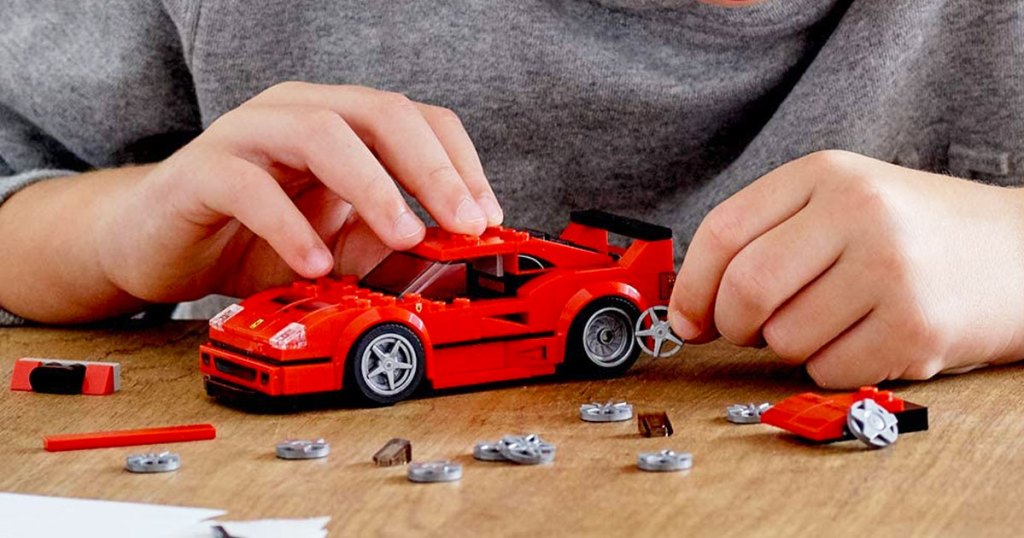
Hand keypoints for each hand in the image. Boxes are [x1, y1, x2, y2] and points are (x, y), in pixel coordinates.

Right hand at [96, 82, 502, 300]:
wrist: (157, 245)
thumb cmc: (251, 237)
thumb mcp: (337, 244)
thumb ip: (383, 241)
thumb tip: (446, 256)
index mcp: (341, 123)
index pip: (417, 120)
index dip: (459, 165)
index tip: (487, 218)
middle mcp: (299, 113)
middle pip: (380, 113)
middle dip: (433, 169)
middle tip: (464, 224)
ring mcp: (249, 134)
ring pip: (321, 133)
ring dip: (373, 186)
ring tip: (404, 236)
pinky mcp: (202, 170)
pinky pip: (249, 186)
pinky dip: (289, 226)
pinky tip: (314, 263)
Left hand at [669, 150, 1023, 387]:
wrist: (1021, 252)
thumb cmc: (914, 232)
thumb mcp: (840, 203)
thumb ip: (765, 238)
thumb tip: (692, 311)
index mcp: (826, 175)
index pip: (723, 231)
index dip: (692, 286)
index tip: (687, 319)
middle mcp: (858, 212)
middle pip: (746, 288)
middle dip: (732, 325)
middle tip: (748, 330)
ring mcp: (891, 268)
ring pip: (784, 337)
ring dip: (791, 346)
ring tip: (832, 321)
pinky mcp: (917, 326)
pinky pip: (828, 369)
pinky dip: (831, 366)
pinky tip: (864, 338)